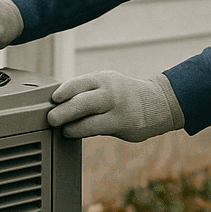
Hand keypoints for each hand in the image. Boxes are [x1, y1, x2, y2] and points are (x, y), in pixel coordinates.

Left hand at [48, 71, 184, 141]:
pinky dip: (82, 131)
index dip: (64, 91)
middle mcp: (109, 91)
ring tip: (62, 128)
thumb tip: (57, 104)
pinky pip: (97, 129)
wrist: (159, 102)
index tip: (52, 99)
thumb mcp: (107, 84)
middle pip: (81, 101)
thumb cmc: (124, 94)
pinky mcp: (122, 124)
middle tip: (51, 118)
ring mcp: (116, 108)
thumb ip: (86, 92)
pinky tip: (74, 132)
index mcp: (102, 79)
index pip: (78, 82)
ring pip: (89, 118)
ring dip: (72, 125)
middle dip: (63, 110)